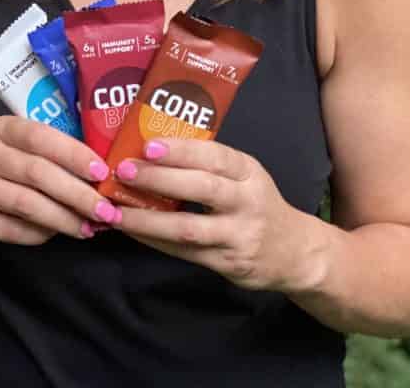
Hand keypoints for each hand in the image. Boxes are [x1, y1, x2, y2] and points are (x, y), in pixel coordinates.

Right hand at [0, 116, 121, 247]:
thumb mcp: (17, 152)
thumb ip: (49, 157)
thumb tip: (100, 178)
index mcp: (1, 128)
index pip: (41, 136)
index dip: (74, 154)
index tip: (102, 172)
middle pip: (37, 172)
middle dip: (77, 194)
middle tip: (105, 211)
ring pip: (26, 203)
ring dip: (62, 218)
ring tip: (87, 228)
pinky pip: (9, 228)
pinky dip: (37, 234)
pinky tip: (54, 235)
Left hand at [113, 138, 312, 291]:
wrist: (293, 252)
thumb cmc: (256, 203)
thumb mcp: (244, 175)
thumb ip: (209, 164)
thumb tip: (152, 148)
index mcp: (248, 171)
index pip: (216, 156)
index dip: (182, 150)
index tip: (149, 145)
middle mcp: (247, 201)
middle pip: (202, 188)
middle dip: (160, 179)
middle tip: (124, 171)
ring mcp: (238, 235)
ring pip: (189, 227)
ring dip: (148, 219)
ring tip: (116, 210)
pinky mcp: (227, 263)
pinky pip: (185, 252)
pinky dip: (154, 241)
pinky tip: (131, 231)